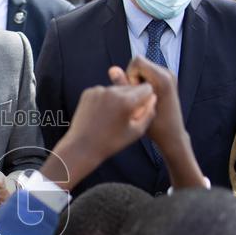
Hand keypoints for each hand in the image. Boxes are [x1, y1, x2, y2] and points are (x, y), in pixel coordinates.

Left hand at [41, 83, 155, 187]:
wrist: (82, 147)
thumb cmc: (111, 143)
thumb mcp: (136, 132)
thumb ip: (149, 113)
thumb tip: (153, 98)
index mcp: (126, 101)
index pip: (146, 88)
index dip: (147, 98)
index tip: (141, 109)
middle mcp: (112, 91)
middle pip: (131, 87)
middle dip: (133, 97)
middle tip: (127, 115)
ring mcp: (98, 90)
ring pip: (117, 89)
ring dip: (119, 98)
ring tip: (113, 116)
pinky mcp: (88, 92)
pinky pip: (104, 91)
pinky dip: (106, 99)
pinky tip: (102, 114)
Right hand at [110, 58, 205, 187]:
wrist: (171, 134)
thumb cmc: (154, 125)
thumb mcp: (134, 106)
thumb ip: (122, 85)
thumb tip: (112, 68)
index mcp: (163, 77)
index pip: (137, 61)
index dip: (130, 75)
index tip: (135, 93)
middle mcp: (168, 72)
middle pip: (140, 64)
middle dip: (133, 79)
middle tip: (138, 98)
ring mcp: (169, 75)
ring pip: (142, 69)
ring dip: (137, 82)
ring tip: (142, 99)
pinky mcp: (168, 79)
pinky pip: (148, 74)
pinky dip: (143, 84)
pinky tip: (146, 99)